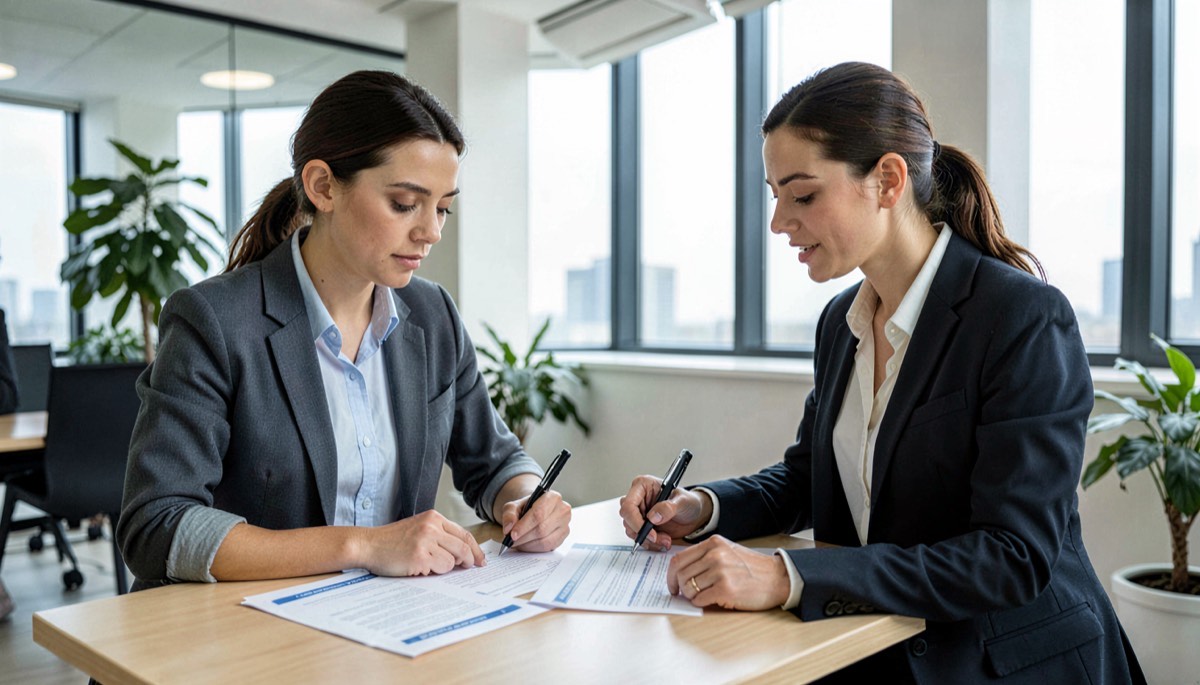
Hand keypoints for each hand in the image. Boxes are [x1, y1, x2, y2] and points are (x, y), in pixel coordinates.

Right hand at [355, 510, 484, 575]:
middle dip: (470, 560)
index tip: (480, 559)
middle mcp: (432, 526)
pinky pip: (441, 568)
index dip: (475, 548)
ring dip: (446, 567)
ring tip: (429, 565)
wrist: (368, 545)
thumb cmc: (392, 541)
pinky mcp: (420, 556)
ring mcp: (426, 541)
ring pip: (453, 560)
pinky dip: (435, 572)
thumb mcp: (419, 529)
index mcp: (433, 517)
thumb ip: (440, 536)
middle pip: (463, 546)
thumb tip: (464, 553)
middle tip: (470, 567)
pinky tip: (421, 568)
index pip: (464, 533)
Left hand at [501, 490, 570, 551]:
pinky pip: (548, 547)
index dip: (524, 526)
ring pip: (545, 540)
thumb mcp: (513, 506)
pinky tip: (526, 545)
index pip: (539, 513)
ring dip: (528, 545)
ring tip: (517, 544)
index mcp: (552, 497)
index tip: (512, 535)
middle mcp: (562, 510)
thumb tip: (509, 529)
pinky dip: (534, 549)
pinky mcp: (563, 537)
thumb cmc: (526, 508)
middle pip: (542, 529)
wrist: (536, 511)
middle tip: (511, 542)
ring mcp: (565, 525)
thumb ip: (509, 514)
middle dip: (524, 537)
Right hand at [618, 475, 711, 550]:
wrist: (694, 515)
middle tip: (659, 538)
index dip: (636, 521)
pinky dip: (650, 543)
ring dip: (648, 540)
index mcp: (643, 486)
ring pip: (632, 531)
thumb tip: (653, 517)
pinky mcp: (642, 525)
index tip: (651, 533)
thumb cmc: (688, 502)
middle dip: (643, 533)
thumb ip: (669, 507)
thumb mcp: (683, 502)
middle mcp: (638, 499)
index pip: (628, 504)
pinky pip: (639, 537)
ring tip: (665, 540)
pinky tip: (663, 542)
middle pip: (627, 519)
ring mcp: (639, 513)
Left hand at [668, 535, 789, 610]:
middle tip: (684, 594)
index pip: (678, 558)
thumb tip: (680, 572)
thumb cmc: (752, 568)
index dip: (670, 575)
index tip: (671, 584)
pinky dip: (700, 603)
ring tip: (703, 596)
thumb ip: (705, 557)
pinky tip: (711, 600)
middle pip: (680, 574)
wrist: (777, 578)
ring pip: (688, 588)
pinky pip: (700, 600)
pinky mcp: (725, 589)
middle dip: (679, 587)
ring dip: (692, 596)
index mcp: (712, 543)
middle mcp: (714, 555)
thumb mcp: (727, 552)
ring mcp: (720, 572)